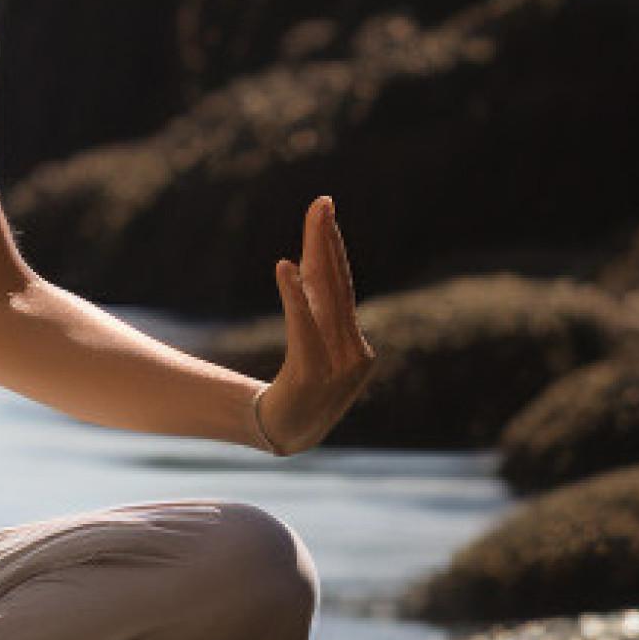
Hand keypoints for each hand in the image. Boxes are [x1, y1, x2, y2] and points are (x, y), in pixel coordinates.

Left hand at [259, 193, 377, 452]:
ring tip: (313, 222)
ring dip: (318, 258)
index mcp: (352, 339)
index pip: (341, 283)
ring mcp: (339, 366)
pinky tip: (285, 265)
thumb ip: (309, 306)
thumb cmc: (295, 389)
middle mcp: (353, 349)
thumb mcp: (306, 342)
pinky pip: (304, 329)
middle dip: (327, 241)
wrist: (285, 436)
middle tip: (321, 202)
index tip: (323, 205)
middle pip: (337, 285)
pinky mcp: (313, 377)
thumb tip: (305, 262)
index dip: (332, 244)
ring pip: (326, 300)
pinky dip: (295, 296)